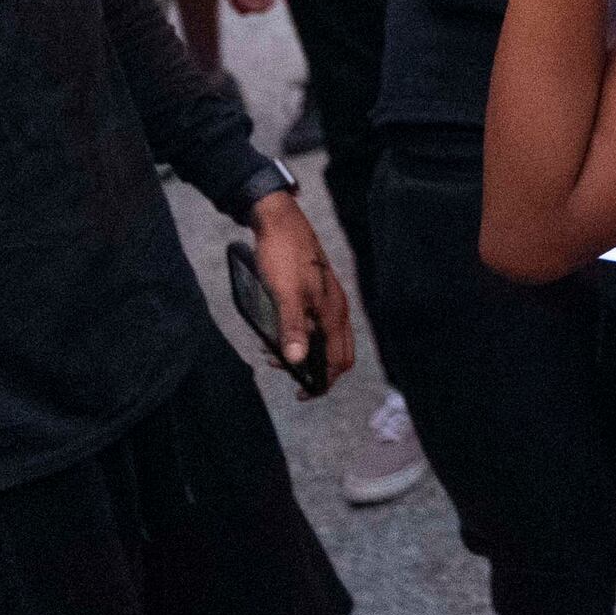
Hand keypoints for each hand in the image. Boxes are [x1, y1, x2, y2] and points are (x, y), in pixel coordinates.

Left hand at [248, 193, 351, 394]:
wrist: (280, 221)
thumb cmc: (284, 255)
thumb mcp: (284, 294)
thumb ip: (292, 328)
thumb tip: (298, 361)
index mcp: (333, 312)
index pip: (340, 360)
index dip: (324, 382)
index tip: (303, 393)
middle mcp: (336, 308)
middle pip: (338, 353)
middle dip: (316, 371)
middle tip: (287, 375)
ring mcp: (328, 299)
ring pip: (326, 339)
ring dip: (305, 353)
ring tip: (274, 355)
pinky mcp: (316, 292)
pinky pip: (316, 324)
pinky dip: (301, 336)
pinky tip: (278, 332)